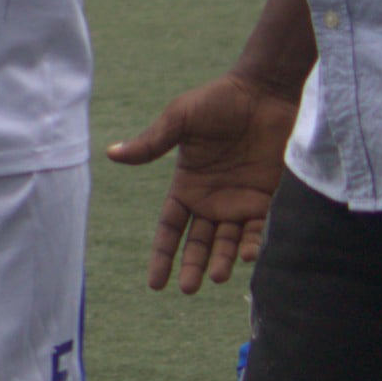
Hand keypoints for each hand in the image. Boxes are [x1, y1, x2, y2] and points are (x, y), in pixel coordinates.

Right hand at [107, 71, 298, 289]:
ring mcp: (241, 201)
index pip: (170, 228)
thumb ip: (151, 142)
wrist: (265, 91)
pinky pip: (260, 228)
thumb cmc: (219, 101)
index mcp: (187, 186)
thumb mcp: (179, 119)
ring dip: (223, 261)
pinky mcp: (269, 198)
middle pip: (199, 243)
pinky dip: (254, 243)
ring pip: (229, 241)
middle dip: (193, 267)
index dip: (162, 255)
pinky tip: (247, 254)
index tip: (155, 283)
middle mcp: (212, 200)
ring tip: (218, 277)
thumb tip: (112, 154)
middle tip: (189, 289)